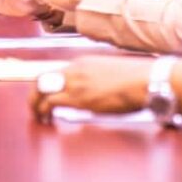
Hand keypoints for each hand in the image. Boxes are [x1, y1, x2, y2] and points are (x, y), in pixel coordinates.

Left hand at [30, 56, 151, 123]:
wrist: (146, 81)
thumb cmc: (139, 80)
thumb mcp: (114, 74)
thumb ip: (101, 80)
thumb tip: (103, 91)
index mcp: (83, 63)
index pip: (58, 72)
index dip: (51, 84)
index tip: (50, 94)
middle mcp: (74, 70)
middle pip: (43, 77)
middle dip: (36, 91)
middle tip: (35, 104)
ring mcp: (75, 83)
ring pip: (42, 89)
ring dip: (35, 102)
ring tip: (37, 113)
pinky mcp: (78, 97)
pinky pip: (50, 102)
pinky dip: (43, 109)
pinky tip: (45, 118)